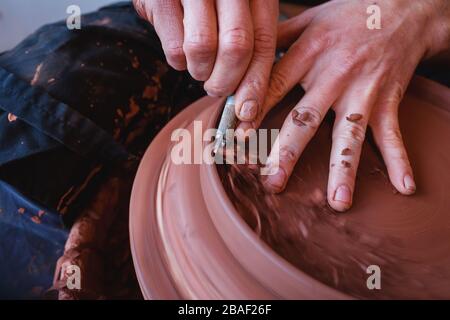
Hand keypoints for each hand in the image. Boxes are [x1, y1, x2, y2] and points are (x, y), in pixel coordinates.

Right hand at [133, 0, 277, 120]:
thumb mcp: (238, 9)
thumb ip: (250, 41)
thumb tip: (250, 99)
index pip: (263, 42)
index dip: (256, 82)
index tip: (248, 111)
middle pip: (237, 48)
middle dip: (226, 82)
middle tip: (217, 89)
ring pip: (203, 49)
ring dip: (201, 71)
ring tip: (199, 68)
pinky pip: (174, 48)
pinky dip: (179, 62)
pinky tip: (182, 54)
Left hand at [237, 0, 449, 210]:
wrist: (404, 8)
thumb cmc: (348, 15)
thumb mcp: (308, 18)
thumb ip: (276, 38)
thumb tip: (243, 57)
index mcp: (309, 53)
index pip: (274, 86)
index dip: (254, 111)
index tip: (237, 138)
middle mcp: (335, 75)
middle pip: (306, 119)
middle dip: (288, 152)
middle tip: (272, 182)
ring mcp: (363, 91)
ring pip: (350, 135)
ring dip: (343, 170)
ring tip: (338, 202)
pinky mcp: (387, 100)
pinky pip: (393, 133)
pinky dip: (400, 159)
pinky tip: (403, 186)